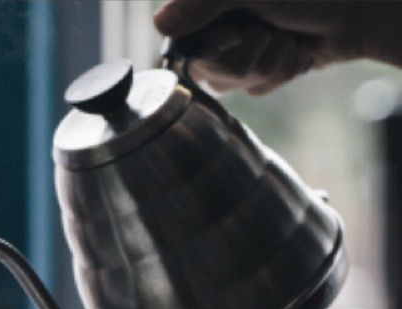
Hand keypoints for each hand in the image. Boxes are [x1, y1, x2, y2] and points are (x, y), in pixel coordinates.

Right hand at [154, 1, 397, 93]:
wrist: (361, 9)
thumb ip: (201, 4)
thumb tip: (158, 22)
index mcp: (211, 2)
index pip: (181, 42)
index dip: (209, 49)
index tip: (234, 34)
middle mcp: (221, 22)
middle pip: (206, 71)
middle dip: (244, 59)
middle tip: (268, 34)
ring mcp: (241, 46)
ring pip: (232, 84)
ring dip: (267, 65)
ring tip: (288, 39)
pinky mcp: (261, 64)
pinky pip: (255, 88)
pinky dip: (281, 71)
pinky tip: (296, 51)